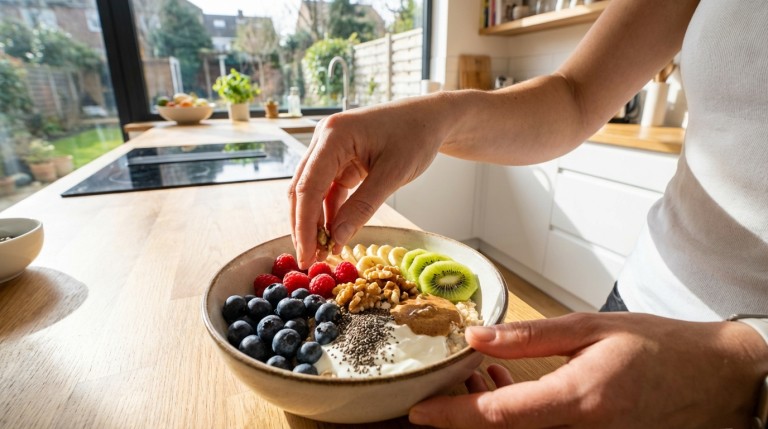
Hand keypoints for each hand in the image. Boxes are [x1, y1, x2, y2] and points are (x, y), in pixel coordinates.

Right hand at [288, 96, 450, 268]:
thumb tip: (336, 239)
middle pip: (302, 189)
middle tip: (308, 261)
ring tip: (320, 252)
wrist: (431, 118)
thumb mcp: (393, 174)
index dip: (304, 225)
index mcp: (334, 135)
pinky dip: (329, 213)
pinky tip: (333, 235)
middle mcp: (324, 139)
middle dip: (303, 226)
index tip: (306, 255)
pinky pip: (327, 189)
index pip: (308, 186)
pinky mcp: (339, 159)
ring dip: (314, 222)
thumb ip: (363, 207)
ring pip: (311, 191)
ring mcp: (330, 148)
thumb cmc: (417, 136)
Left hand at [409, 313, 767, 428]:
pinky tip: (506, 380)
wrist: (713, 378)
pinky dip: (516, 410)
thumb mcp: (591, 328)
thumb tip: (478, 336)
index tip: (419, 413)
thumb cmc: (659, 347)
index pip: (501, 414)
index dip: (454, 416)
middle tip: (450, 379)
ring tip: (478, 372)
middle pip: (506, 428)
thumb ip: (530, 338)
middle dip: (467, 409)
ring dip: (490, 408)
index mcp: (580, 399)